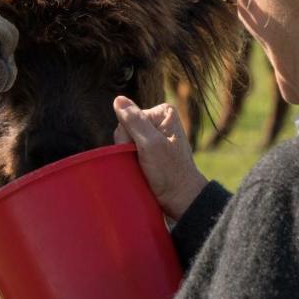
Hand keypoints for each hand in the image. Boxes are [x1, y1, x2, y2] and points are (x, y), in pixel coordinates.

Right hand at [113, 96, 208, 219]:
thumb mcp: (150, 145)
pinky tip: (138, 168)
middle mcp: (158, 121)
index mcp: (163, 113)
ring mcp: (153, 136)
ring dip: (127, 155)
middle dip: (127, 146)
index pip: (128, 117)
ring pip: (123, 140)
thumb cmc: (170, 172)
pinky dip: (129, 159)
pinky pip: (128, 150)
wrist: (180, 198)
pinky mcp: (149, 150)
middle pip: (124, 128)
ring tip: (143, 167)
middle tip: (144, 162)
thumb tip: (118, 99)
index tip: (144, 152)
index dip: (128, 137)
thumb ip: (134, 121)